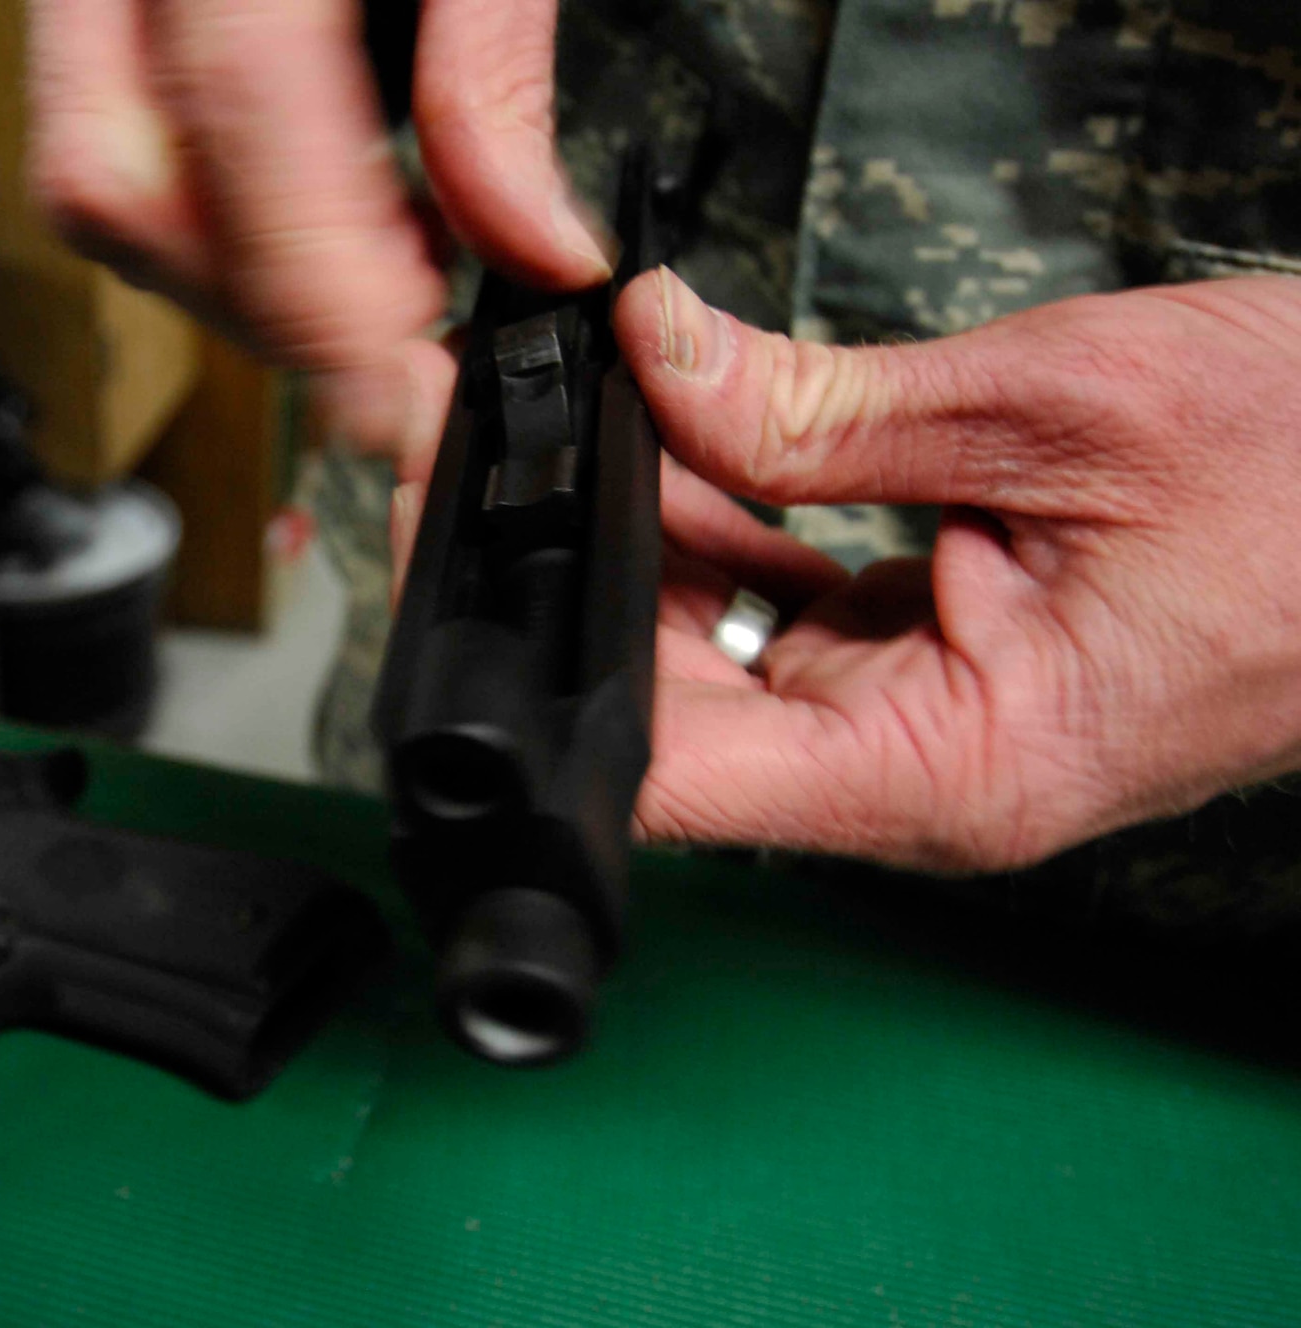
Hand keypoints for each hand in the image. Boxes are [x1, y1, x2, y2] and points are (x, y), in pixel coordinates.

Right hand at [25, 0, 606, 451]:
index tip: (393, 397)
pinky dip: (227, 231)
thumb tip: (527, 240)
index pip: (234, 98)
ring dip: (245, 287)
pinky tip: (338, 233)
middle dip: (267, 310)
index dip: (313, 278)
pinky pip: (116, 155)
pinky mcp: (106, 12)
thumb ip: (497, 54)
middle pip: (120, 185)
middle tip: (399, 360)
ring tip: (384, 294)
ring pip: (101, 190)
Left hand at [395, 271, 1300, 870]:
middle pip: (671, 707)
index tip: (466, 573)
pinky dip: (732, 532)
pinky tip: (684, 445)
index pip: (672, 774)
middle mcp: (918, 772)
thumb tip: (654, 359)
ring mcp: (925, 723)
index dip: (545, 679)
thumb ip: (824, 408)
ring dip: (649, 545)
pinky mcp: (938, 665)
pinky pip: (790, 613)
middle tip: (509, 451)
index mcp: (947, 771)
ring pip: (719, 653)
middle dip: (580, 581)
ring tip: (591, 430)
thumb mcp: (1054, 414)